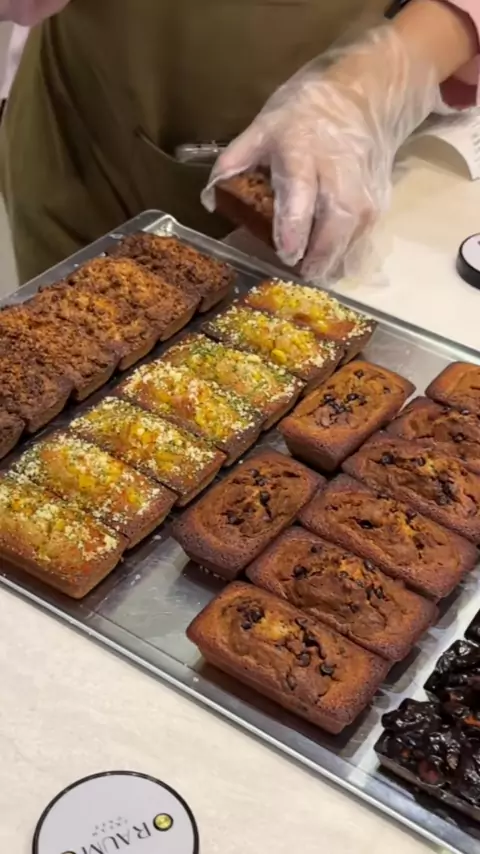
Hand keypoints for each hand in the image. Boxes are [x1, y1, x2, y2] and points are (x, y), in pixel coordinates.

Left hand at [203, 25, 438, 282]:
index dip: (292, 229)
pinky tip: (327, 263)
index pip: (299, 197)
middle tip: (297, 274)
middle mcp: (338, 177)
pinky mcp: (377, 206)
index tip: (285, 254)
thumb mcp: (264, 126)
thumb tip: (209, 199)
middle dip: (315, 257)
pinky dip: (344, 257)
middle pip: (332, 227)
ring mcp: (363, 193)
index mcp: (302, 154)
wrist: (365, 99)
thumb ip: (234, 162)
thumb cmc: (306, 114)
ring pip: (349, 240)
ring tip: (309, 272)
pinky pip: (360, 241)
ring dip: (329, 263)